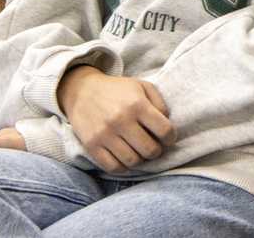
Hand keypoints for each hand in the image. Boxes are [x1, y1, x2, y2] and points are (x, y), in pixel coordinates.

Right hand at [57, 65, 176, 172]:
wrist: (82, 91)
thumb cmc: (118, 90)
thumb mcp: (143, 87)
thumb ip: (159, 103)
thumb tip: (166, 123)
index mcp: (137, 104)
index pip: (164, 130)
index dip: (171, 137)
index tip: (168, 138)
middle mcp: (121, 120)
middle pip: (149, 149)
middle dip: (156, 151)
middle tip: (154, 146)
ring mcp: (105, 134)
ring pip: (132, 161)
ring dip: (140, 159)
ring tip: (139, 151)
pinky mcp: (91, 145)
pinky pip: (113, 167)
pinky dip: (123, 167)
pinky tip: (125, 157)